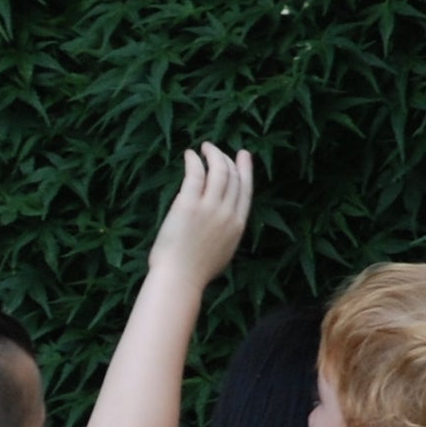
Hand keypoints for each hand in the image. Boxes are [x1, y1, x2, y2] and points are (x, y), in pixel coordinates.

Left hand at [145, 143, 254, 286]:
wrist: (180, 279)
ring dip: (212, 155)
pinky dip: (194, 160)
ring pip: (218, 171)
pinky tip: (190, 155)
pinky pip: (196, 174)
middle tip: (215, 150)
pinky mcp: (189, 204)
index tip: (244, 155)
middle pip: (233, 177)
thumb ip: (227, 233)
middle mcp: (228, 214)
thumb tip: (224, 221)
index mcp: (238, 226)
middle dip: (227, 158)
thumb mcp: (223, 251)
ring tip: (204, 147)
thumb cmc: (195, 271)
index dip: (245, 170)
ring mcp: (209, 208)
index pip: (246, 190)